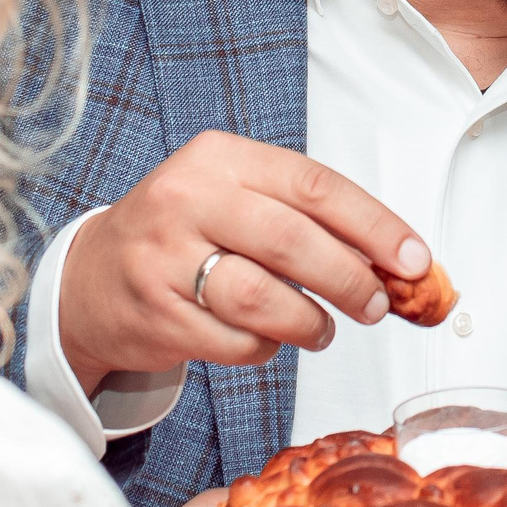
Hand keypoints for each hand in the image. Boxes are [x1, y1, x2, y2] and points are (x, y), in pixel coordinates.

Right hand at [57, 131, 429, 395]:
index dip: (375, 225)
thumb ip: (308, 219)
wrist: (92, 278)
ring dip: (311, 323)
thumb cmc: (187, 233)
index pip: (315, 186)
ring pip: (263, 299)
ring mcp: (163, 258)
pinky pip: (236, 341)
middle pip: (292, 242)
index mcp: (219, 158)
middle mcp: (187, 199)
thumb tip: (397, 262)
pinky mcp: (155, 314)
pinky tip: (268, 338)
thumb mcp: (237, 198)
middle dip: (351, 279)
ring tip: (323, 329)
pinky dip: (267, 348)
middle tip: (378, 304)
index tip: (414, 260)